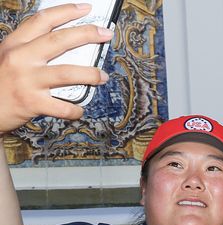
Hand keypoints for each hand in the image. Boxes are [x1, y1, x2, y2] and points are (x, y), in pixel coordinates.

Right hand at [0, 3, 112, 133]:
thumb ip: (32, 48)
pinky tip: (80, 109)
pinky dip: (75, 109)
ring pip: (66, 72)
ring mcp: (27, 81)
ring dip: (90, 74)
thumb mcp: (9, 57)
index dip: (66, 11)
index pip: (43, 20)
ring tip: (103, 76)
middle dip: (87, 34)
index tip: (86, 8)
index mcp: (15, 44)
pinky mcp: (31, 103)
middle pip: (59, 40)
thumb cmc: (1, 82)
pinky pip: (62, 106)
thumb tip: (69, 44)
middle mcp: (20, 58)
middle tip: (105, 34)